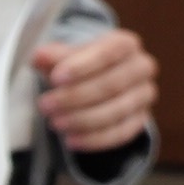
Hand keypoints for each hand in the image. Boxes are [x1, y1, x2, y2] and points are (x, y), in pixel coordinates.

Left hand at [34, 28, 156, 158]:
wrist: (94, 81)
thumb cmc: (78, 64)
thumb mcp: (64, 55)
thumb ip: (53, 56)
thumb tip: (40, 56)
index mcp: (125, 44)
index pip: (109, 52)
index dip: (82, 66)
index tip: (55, 78)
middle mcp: (141, 68)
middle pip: (111, 84)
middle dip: (75, 97)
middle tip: (45, 105)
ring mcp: (143, 95)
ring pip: (116, 111)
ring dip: (82, 120)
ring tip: (55, 123)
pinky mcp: (140, 119)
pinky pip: (121, 133)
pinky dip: (94, 139)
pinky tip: (71, 140)